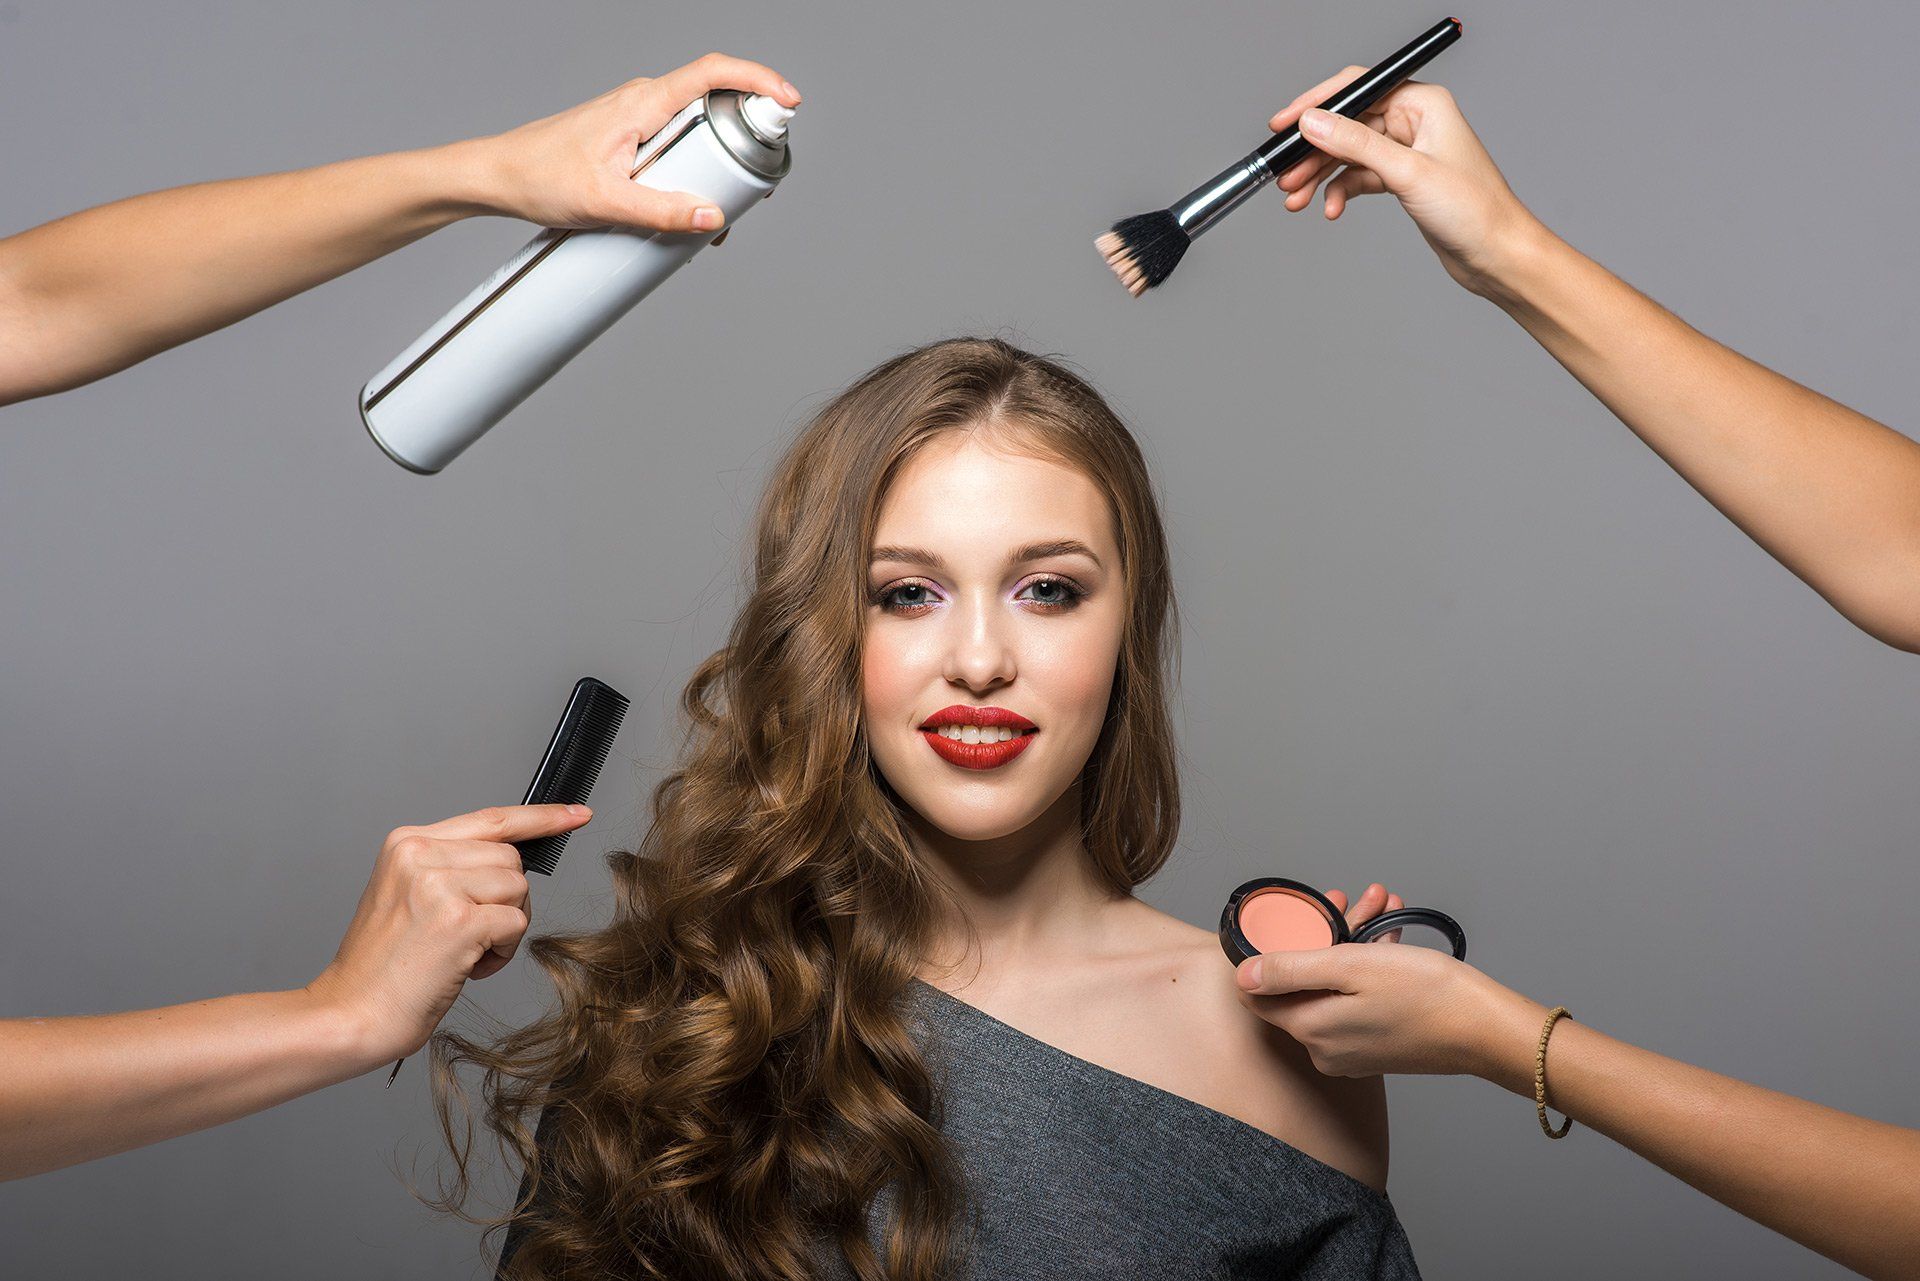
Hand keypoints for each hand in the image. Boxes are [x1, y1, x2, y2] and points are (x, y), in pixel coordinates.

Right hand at [304, 803, 590, 1066]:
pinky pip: (517, 924)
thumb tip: (511, 862)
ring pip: (519, 889)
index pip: (490, 819)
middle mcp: (420, 854)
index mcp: (406, 842)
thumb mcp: (408, 896)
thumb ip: (451, 868)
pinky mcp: (459, 920)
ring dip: (504, 927)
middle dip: (505, 900)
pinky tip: (466, 967)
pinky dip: (503, 952)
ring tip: (461, 952)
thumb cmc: (382, 967)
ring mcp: (439, 885)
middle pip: (511, 859)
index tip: (576, 815)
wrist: (349, 1014)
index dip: (540, 818)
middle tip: (467, 934)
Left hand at [466, 53, 800, 234]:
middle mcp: (643, 102)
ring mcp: (637, 119)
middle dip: (745, 140)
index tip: (789, 100)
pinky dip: (693, 171)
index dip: (757, 79)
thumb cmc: (539, 178)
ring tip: (716, 209)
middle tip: (754, 187)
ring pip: (696, 130)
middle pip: (714, 104)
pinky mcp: (630, 139)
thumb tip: (712, 217)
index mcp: (642, 102)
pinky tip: (685, 206)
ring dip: (717, 164)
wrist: (497, 177)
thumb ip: (661, 212)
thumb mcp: (606, 204)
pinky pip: (676, 146)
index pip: (712, 72)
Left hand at [1234, 918, 1539, 1078]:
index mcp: (1311, 1029)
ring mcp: (1353, 1049)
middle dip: (1324, 934)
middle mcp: (1326, 1047)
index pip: (1258, 994)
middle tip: (1349, 901)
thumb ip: (1289, 971)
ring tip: (1380, 905)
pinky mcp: (1379, 1045)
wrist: (1488, 1030)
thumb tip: (1243, 976)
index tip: (1294, 923)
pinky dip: (1370, 964)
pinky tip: (1391, 932)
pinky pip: (1359, 998)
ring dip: (1354, 941)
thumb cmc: (1427, 996)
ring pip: (1335, 985)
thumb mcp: (1350, 967)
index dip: (1272, 950)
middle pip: (1303, 982)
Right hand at [1266, 69, 1542, 296]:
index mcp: (1423, 103)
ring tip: (1296, 198)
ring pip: (1349, 154)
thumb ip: (1357, 145)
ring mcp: (1407, 151)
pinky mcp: (1403, 179)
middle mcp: (1415, 121)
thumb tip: (1314, 123)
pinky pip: (1359, 177)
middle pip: (1347, 124)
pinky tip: (1331, 209)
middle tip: (1285, 175)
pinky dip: (1341, 192)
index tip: (1284, 125)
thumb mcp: (1408, 172)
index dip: (1316, 104)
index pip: (1358, 88)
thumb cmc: (1474, 209)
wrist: (1497, 255)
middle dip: (1313, 151)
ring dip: (1321, 175)